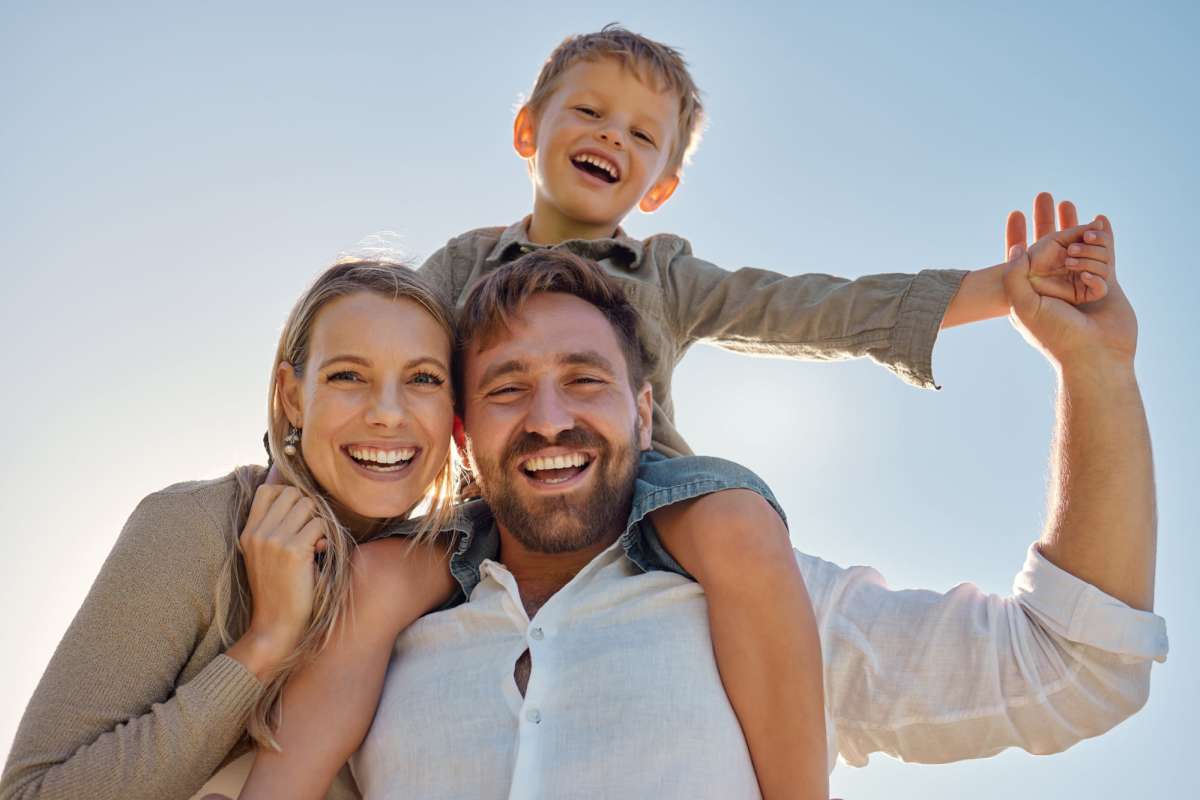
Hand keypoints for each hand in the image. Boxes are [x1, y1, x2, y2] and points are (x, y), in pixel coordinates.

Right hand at [237, 485, 327, 660]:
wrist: (275, 625)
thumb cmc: (278, 591)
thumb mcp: (264, 556)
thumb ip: (276, 528)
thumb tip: (305, 500)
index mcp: (248, 532)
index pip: (267, 489)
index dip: (289, 496)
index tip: (298, 517)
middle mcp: (258, 532)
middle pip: (292, 493)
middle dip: (308, 509)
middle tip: (310, 532)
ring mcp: (274, 540)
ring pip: (308, 505)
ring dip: (319, 522)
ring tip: (315, 543)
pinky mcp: (293, 550)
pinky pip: (320, 525)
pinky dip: (326, 537)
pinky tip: (320, 554)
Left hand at [1003, 193, 1136, 369]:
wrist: (1095, 356)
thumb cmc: (1055, 335)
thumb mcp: (1023, 305)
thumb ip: (1014, 275)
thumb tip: (1016, 248)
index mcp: (1030, 291)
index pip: (1021, 257)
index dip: (1017, 234)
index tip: (1014, 213)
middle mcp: (1054, 285)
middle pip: (1051, 245)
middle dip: (1048, 220)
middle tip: (1045, 196)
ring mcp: (1079, 284)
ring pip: (1078, 248)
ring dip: (1081, 236)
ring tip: (1085, 231)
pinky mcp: (1105, 284)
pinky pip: (1104, 256)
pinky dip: (1102, 241)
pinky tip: (1100, 221)